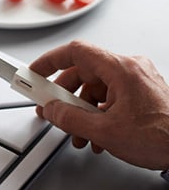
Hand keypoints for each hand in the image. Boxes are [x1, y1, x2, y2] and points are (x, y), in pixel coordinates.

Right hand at [30, 40, 168, 169]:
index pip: (76, 52)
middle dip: (65, 97)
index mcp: (122, 69)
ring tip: (79, 133)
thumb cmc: (164, 136)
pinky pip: (108, 98)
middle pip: (83, 73)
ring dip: (81, 112)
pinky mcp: (140, 94)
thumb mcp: (105, 131)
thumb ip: (71, 119)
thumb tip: (52, 110)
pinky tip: (95, 135)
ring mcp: (136, 81)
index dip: (49, 61)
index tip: (34, 72)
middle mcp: (130, 69)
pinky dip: (97, 115)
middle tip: (51, 110)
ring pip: (95, 89)